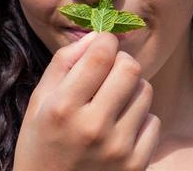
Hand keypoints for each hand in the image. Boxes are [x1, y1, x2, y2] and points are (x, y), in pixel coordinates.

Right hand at [13, 31, 159, 170]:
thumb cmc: (41, 144)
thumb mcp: (38, 102)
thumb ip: (63, 64)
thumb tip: (97, 35)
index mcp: (63, 108)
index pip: (101, 54)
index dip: (105, 42)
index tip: (101, 46)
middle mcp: (92, 126)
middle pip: (130, 68)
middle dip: (121, 62)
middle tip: (109, 71)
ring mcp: (118, 148)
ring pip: (145, 91)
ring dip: (131, 90)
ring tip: (112, 103)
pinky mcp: (136, 164)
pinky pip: (153, 121)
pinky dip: (139, 119)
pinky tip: (119, 128)